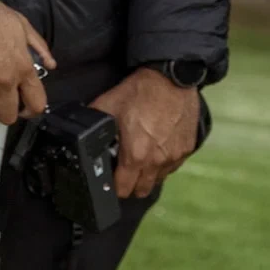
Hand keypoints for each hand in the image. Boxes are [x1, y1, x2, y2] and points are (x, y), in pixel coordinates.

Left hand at [89, 68, 201, 198]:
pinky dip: (164, 161)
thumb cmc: (139, 91)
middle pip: (142, 191)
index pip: (122, 190)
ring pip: (158, 179)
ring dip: (149, 173)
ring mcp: (174, 157)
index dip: (114, 186)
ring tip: (143, 154)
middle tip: (126, 168)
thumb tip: (81, 135)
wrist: (171, 77)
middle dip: (131, 184)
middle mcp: (157, 161)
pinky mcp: (187, 149)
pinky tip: (159, 145)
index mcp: (135, 155)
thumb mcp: (107, 105)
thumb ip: (93, 125)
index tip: (112, 176)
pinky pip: (173, 165)